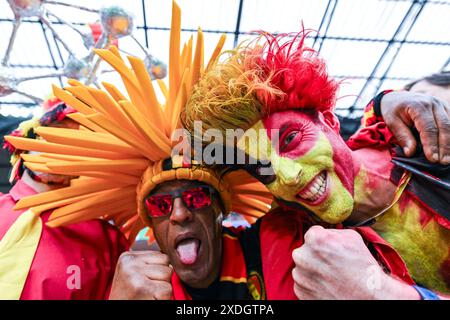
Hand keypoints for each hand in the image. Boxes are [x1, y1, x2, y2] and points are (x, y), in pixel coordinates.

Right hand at [109, 251, 172, 299]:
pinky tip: (149, 299)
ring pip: (168, 274)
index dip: (159, 271)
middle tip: (147, 289)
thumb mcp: (135, 273)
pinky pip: (167, 289)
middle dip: (162, 278)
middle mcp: (129, 262)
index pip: (161, 256)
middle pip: (166, 264)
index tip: (145, 281)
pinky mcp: (141, 287)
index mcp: (127, 256)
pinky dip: (163, 298)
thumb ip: (150, 263)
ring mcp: (134, 274)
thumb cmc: (130, 295)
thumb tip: (173, 261)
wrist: (119, 306)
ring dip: (163, 288)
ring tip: (148, 293)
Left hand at [292, 226, 419, 299]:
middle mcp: (302, 256)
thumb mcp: (352, 237)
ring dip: (312, 270)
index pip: (312, 234)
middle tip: (330, 264)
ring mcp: (299, 275)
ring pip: (303, 268)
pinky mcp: (300, 290)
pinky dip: (312, 284)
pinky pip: (303, 283)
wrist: (366, 296)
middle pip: (305, 251)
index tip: (330, 249)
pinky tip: (326, 285)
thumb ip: (332, 231)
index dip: (323, 241)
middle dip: (315, 256)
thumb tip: (324, 232)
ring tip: (330, 276)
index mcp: (314, 239)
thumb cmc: (362, 268)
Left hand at [380, 91, 449, 163]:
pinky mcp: (445, 109)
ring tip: (448, 159)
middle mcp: (433, 104)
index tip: (432, 159)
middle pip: (444, 126)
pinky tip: (449, 149)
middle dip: (445, 146)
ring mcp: (441, 105)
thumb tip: (410, 152)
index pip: (429, 128)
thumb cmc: (393, 110)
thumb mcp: (392, 122)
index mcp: (419, 106)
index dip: (431, 144)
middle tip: (443, 162)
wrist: (396, 97)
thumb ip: (402, 136)